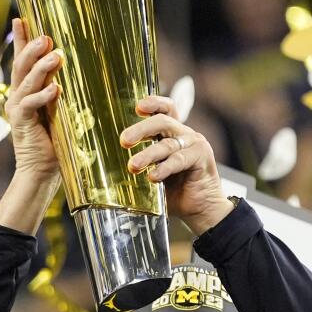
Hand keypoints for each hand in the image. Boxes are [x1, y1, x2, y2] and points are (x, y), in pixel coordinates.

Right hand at [4, 18, 61, 183]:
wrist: (41, 170)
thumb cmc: (53, 141)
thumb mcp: (58, 110)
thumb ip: (59, 91)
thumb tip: (74, 72)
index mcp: (24, 91)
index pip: (22, 61)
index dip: (21, 39)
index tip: (21, 18)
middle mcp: (17, 97)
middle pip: (21, 67)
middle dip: (32, 49)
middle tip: (47, 37)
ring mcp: (17, 110)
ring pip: (26, 83)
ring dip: (41, 68)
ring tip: (55, 56)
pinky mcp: (21, 124)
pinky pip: (30, 105)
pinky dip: (43, 96)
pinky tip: (56, 89)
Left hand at [121, 96, 234, 234]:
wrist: (201, 208)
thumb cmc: (176, 191)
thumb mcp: (154, 174)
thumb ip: (140, 166)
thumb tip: (110, 168)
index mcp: (173, 134)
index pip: (165, 110)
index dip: (153, 103)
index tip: (138, 107)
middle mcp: (184, 135)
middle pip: (162, 122)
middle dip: (141, 129)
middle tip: (124, 141)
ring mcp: (194, 144)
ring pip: (167, 144)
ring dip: (148, 155)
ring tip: (133, 165)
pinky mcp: (202, 157)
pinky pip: (179, 160)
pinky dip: (164, 168)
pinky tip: (153, 176)